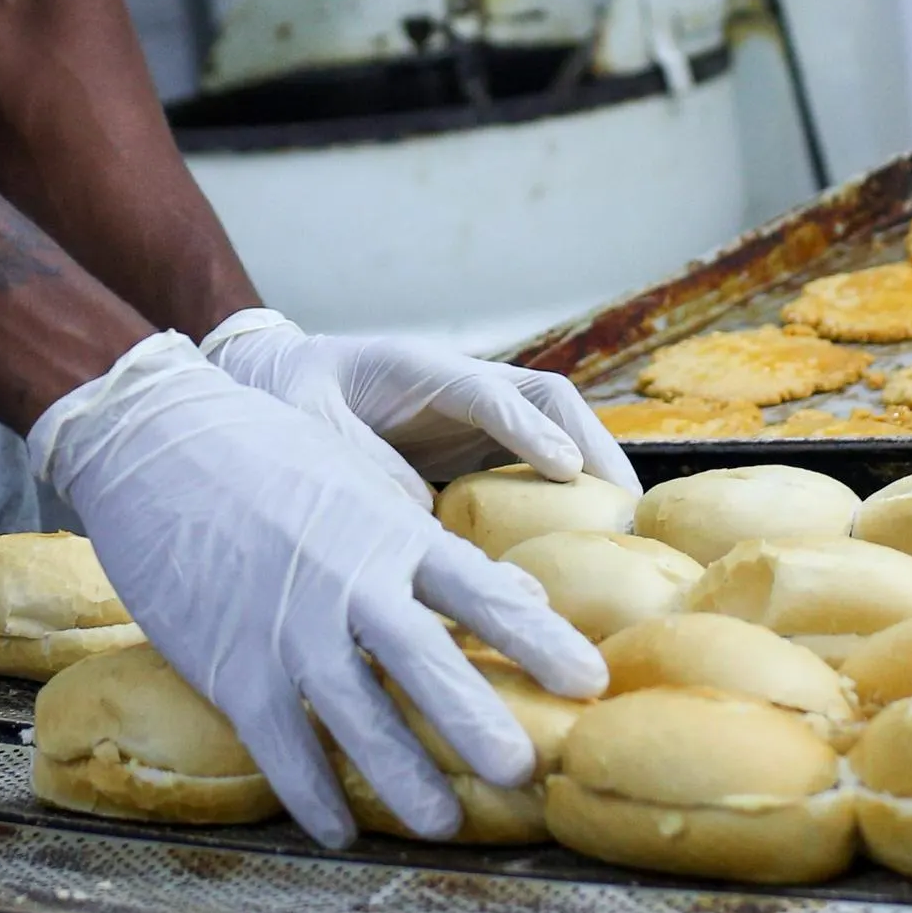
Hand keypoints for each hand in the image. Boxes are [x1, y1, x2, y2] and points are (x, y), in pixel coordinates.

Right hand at [34, 335, 605, 847]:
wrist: (157, 444)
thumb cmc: (271, 458)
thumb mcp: (361, 484)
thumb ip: (433, 545)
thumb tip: (520, 590)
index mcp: (392, 533)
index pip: (484, 592)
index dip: (541, 640)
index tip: (591, 681)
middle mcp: (350, 582)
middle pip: (429, 664)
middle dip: (479, 722)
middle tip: (525, 773)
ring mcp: (289, 628)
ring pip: (358, 718)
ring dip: (404, 777)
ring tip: (445, 824)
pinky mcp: (232, 665)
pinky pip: (281, 746)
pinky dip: (312, 793)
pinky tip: (338, 830)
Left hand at [203, 309, 637, 491]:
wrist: (282, 384)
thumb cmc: (290, 401)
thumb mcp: (306, 428)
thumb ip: (360, 463)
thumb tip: (422, 515)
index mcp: (415, 368)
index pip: (484, 392)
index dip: (526, 430)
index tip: (566, 469)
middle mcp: (460, 384)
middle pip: (547, 399)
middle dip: (593, 443)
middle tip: (627, 506)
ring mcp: (476, 414)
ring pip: (557, 427)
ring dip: (597, 468)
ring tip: (629, 529)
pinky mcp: (479, 447)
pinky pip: (538, 463)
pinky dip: (572, 494)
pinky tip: (591, 544)